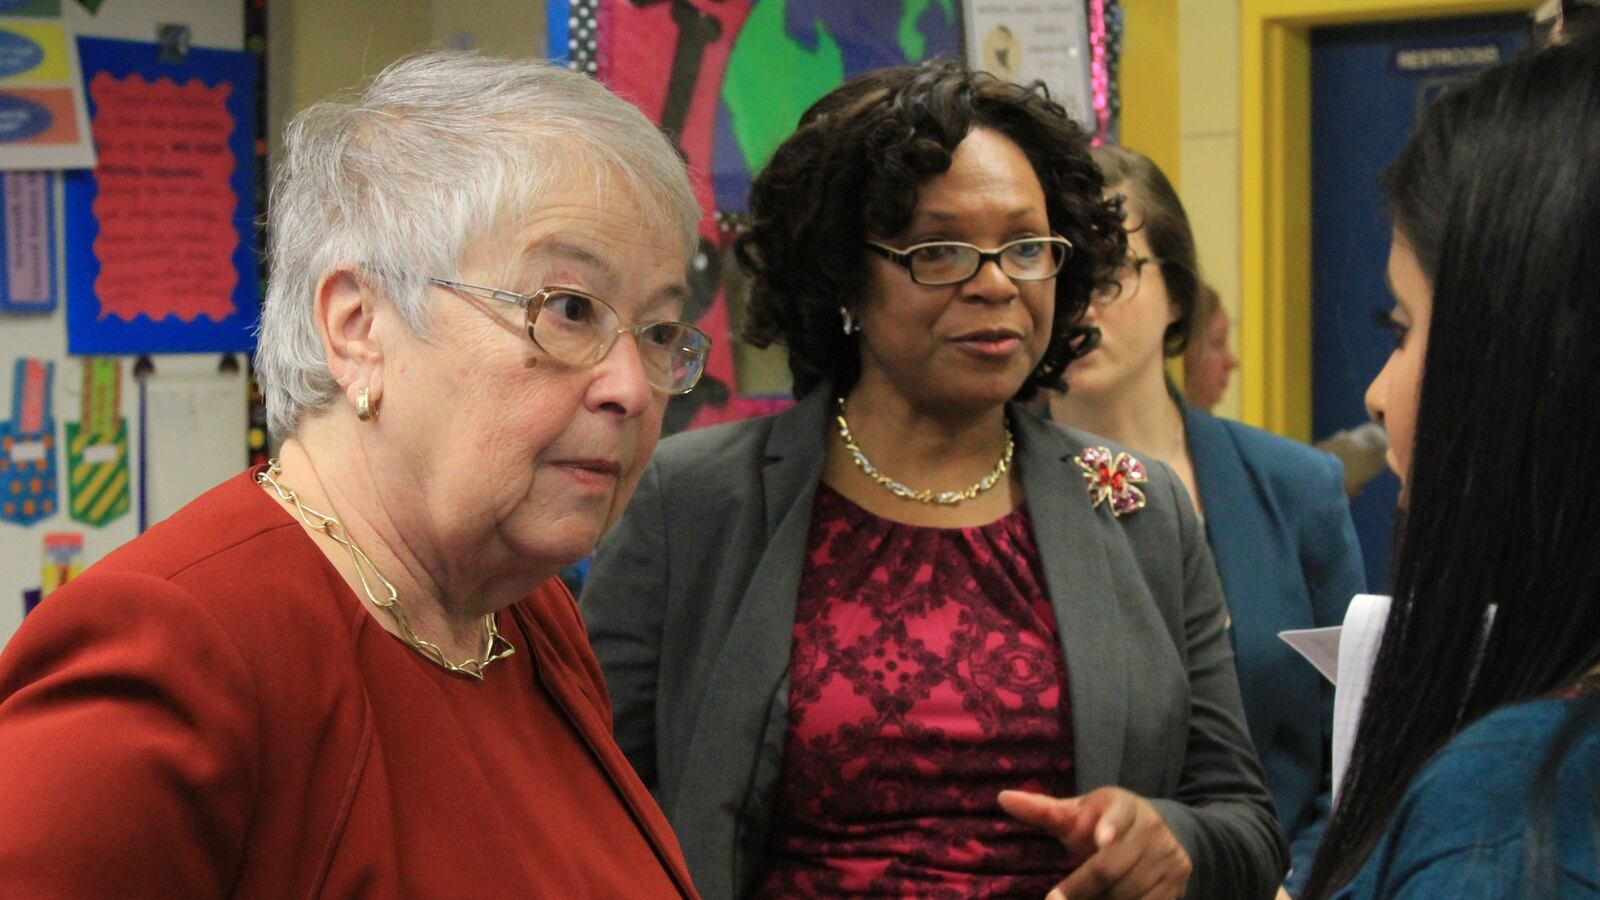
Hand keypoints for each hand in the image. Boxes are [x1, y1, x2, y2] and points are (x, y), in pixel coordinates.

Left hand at [999, 787, 1191, 899]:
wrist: (1158, 833)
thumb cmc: (1102, 823)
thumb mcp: (1078, 813)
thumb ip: (1043, 810)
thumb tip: (1003, 798)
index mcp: (1124, 805)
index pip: (1117, 814)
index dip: (1109, 827)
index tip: (1100, 840)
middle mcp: (1150, 829)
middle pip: (1112, 866)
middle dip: (1081, 887)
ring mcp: (1167, 858)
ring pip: (1128, 891)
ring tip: (1081, 899)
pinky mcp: (1176, 884)